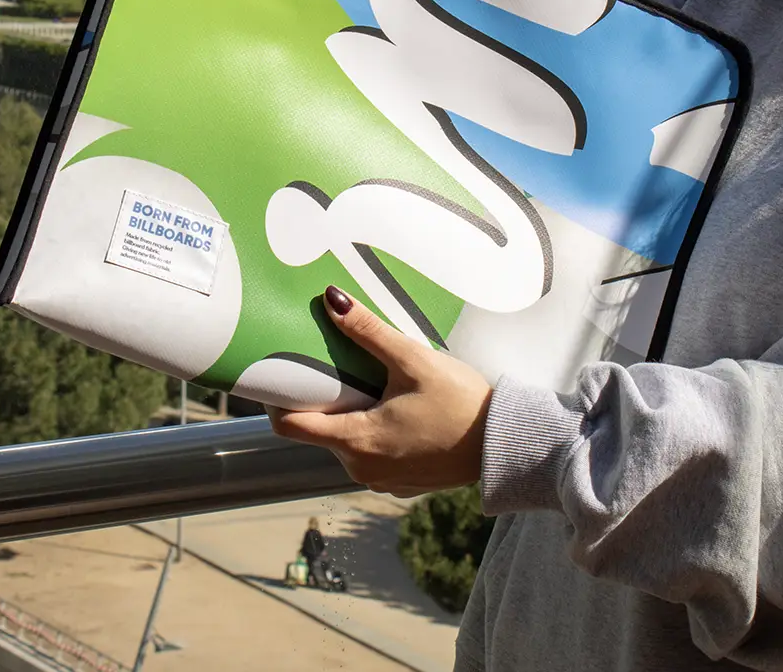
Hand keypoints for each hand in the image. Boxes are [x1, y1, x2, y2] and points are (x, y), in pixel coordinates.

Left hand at [267, 287, 492, 497]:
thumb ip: (368, 332)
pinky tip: (392, 406)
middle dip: (320, 398)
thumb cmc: (462, 403)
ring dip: (348, 414)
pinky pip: (370, 454)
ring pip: (345, 442)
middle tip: (330, 363)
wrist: (506, 445)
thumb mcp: (413, 361)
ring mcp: (381, 480)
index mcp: (356, 441)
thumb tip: (332, 300)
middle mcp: (361, 468)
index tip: (277, 372)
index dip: (276, 398)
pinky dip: (371, 430)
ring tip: (366, 380)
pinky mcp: (401, 482)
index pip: (289, 426)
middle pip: (318, 431)